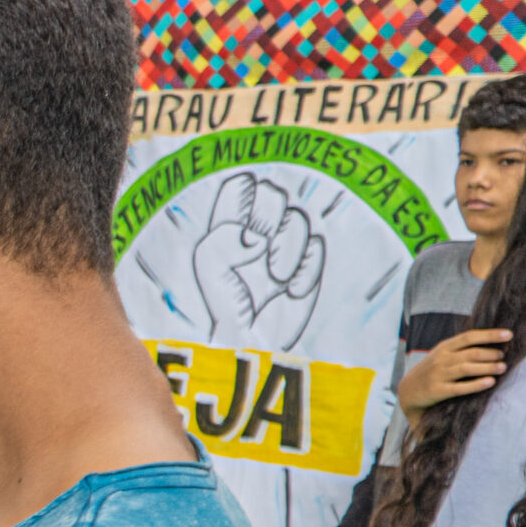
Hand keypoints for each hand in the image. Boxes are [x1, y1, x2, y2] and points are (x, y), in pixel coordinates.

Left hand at [192, 171, 324, 350]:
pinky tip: (290, 291)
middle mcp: (259, 229)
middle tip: (258, 249)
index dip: (243, 196)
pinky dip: (305, 270)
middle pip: (274, 192)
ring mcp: (285, 244)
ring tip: (274, 279)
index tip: (239, 226)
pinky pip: (317, 247)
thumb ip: (222, 239)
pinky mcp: (308, 263)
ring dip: (286, 250)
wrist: (252, 341)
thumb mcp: (208, 265)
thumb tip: (256, 238)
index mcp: (230, 223)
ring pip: (298, 218)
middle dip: (267, 219)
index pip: (241, 184)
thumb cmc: (224, 301)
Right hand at [398, 327, 512, 423]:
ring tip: (502, 368)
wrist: (407, 391)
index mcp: (444, 347)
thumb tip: (492, 345)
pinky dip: (476, 384)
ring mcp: (438, 375)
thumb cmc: (432, 372)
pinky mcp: (437, 391)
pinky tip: (490, 382)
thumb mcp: (441, 355)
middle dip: (491, 354)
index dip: (490, 335)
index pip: (469, 337)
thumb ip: (461, 349)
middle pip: (471, 353)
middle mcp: (441, 359)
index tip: (508, 335)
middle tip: (504, 356)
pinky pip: (459, 388)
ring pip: (467, 368)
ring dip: (487, 367)